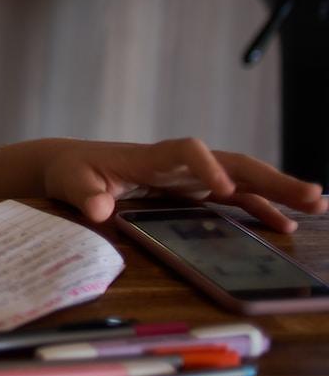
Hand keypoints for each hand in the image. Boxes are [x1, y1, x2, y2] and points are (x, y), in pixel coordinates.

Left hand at [43, 137, 327, 230]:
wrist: (73, 166)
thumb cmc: (71, 171)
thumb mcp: (71, 181)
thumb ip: (84, 194)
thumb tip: (98, 211)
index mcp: (150, 156)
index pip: (187, 150)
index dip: (207, 166)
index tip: (224, 189)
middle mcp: (178, 163)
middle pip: (232, 162)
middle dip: (270, 179)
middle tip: (313, 195)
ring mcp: (190, 176)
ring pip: (242, 178)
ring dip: (278, 192)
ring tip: (318, 205)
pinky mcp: (193, 191)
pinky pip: (235, 197)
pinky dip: (260, 208)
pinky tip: (287, 225)